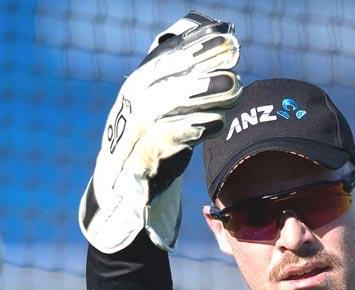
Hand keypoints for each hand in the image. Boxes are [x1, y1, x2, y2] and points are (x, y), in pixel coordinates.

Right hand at [79, 11, 240, 252]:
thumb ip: (185, 80)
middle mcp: (131, 105)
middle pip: (165, 76)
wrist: (121, 192)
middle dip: (199, 61)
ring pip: (165, 105)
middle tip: (232, 51)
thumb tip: (217, 40)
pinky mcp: (139, 161)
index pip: (166, 56)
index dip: (194, 42)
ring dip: (200, 93)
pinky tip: (216, 123)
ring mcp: (132, 133)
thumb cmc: (154, 145)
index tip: (224, 31)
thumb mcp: (168, 107)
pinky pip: (165, 143)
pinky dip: (190, 130)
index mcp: (138, 87)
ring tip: (233, 84)